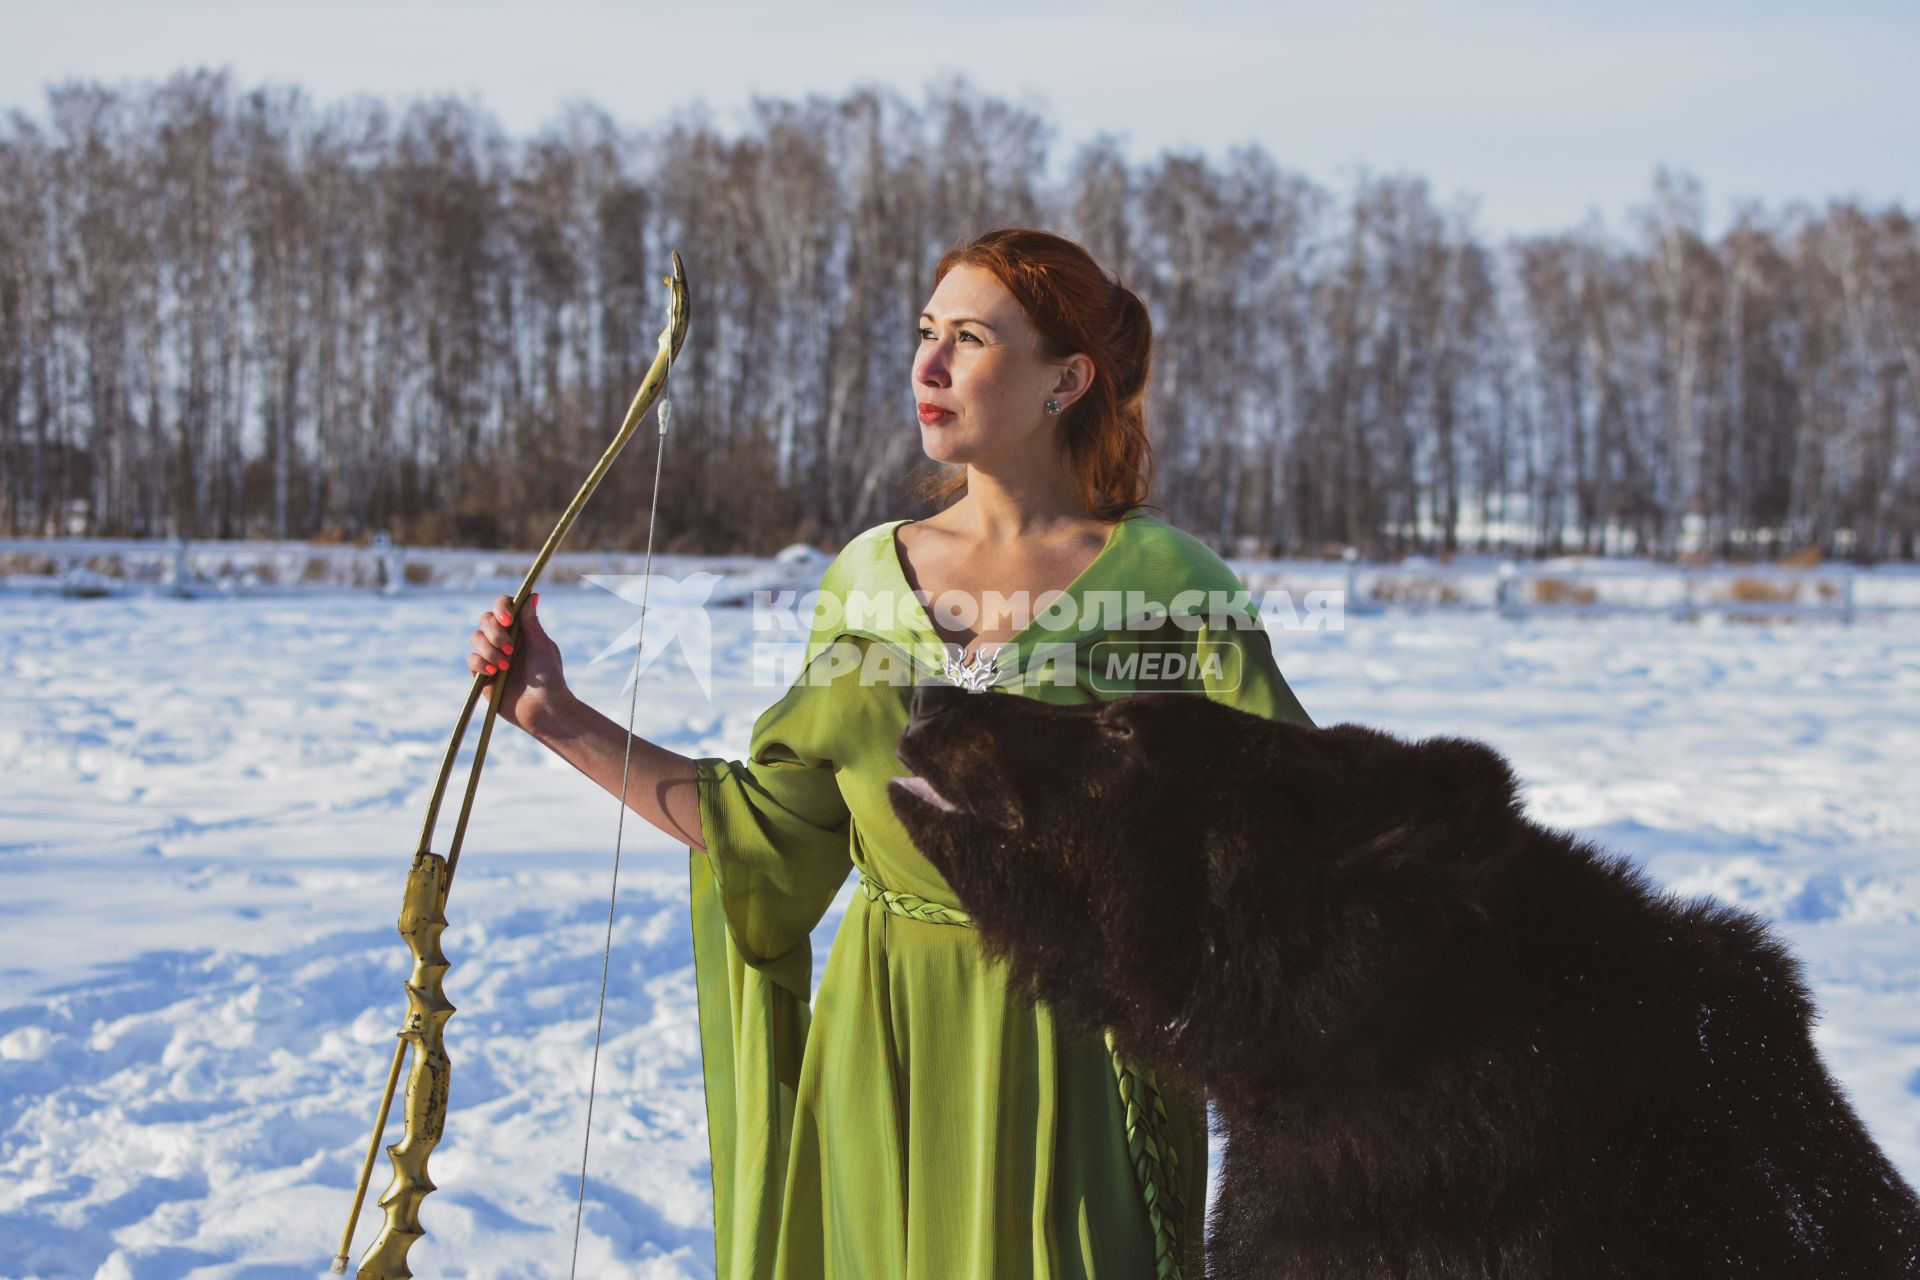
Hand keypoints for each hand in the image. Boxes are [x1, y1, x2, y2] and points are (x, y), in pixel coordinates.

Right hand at [469, 592, 571, 734]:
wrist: (544, 710)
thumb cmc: (550, 678)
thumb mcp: (542, 646)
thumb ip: (531, 622)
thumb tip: (531, 594)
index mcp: (521, 629)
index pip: (504, 606)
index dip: (501, 607)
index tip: (508, 620)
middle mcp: (504, 639)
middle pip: (485, 619)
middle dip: (495, 632)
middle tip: (510, 650)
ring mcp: (492, 655)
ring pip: (475, 638)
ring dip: (489, 650)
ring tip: (506, 667)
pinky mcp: (482, 674)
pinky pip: (472, 660)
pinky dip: (480, 663)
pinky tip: (494, 673)